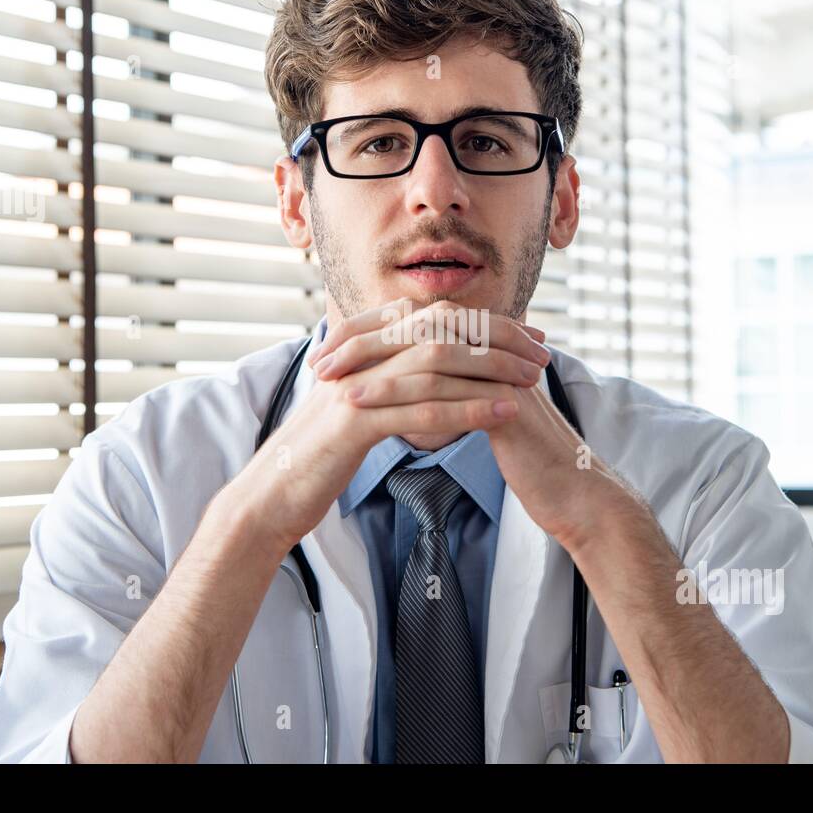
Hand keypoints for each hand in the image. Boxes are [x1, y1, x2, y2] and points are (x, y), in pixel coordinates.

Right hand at [213, 298, 548, 555]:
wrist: (269, 494)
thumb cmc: (318, 455)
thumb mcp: (354, 406)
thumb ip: (386, 380)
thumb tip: (427, 370)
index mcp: (359, 347)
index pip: (432, 318)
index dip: (484, 321)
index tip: (526, 334)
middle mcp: (357, 356)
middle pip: (441, 330)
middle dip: (498, 337)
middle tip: (542, 352)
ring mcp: (354, 385)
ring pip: (437, 364)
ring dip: (493, 370)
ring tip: (535, 380)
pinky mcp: (355, 422)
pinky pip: (423, 410)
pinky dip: (469, 409)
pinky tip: (504, 413)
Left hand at [316, 298, 644, 551]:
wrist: (576, 495)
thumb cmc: (532, 464)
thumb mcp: (488, 420)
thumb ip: (461, 400)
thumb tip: (425, 401)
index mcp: (490, 353)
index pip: (424, 328)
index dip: (375, 336)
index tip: (333, 354)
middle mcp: (496, 353)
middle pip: (420, 328)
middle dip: (365, 341)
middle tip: (321, 359)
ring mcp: (502, 373)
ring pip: (426, 353)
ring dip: (371, 364)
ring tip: (329, 379)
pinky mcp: (504, 401)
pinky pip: (440, 390)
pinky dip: (394, 395)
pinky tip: (360, 405)